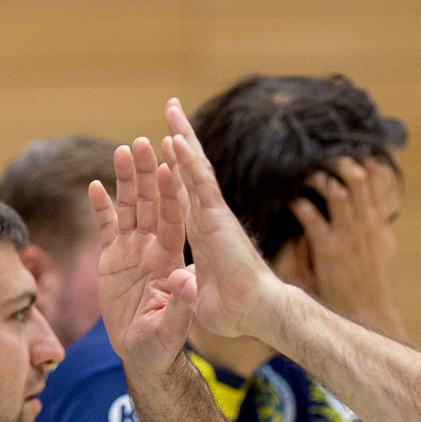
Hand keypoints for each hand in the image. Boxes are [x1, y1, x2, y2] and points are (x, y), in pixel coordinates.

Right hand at [88, 137, 196, 375]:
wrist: (143, 354)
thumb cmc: (162, 345)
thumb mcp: (172, 329)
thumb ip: (180, 305)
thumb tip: (186, 281)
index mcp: (171, 259)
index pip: (172, 219)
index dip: (170, 193)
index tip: (168, 165)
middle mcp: (153, 248)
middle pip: (150, 203)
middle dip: (146, 173)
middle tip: (141, 142)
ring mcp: (133, 251)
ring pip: (130, 208)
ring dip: (127, 180)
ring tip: (123, 150)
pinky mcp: (113, 259)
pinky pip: (106, 227)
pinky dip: (101, 207)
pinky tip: (94, 185)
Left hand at [159, 97, 293, 341]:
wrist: (255, 315)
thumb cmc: (235, 312)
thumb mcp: (198, 300)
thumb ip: (186, 288)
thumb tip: (178, 280)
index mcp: (200, 233)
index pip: (182, 195)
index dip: (173, 171)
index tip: (165, 148)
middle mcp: (205, 217)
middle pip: (187, 171)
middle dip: (179, 139)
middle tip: (170, 109)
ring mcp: (212, 215)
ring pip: (194, 167)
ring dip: (182, 136)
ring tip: (171, 107)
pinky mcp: (217, 219)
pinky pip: (199, 184)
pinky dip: (187, 161)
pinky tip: (175, 138)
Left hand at [290, 156, 403, 335]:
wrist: (367, 311)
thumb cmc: (370, 281)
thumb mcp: (382, 247)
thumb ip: (376, 223)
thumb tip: (376, 203)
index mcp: (378, 221)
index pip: (376, 176)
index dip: (359, 158)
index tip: (344, 152)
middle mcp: (366, 224)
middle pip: (357, 176)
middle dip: (337, 162)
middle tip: (319, 159)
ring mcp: (348, 237)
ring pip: (336, 192)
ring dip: (317, 179)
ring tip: (304, 176)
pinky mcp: (329, 251)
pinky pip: (311, 217)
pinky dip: (298, 205)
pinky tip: (289, 203)